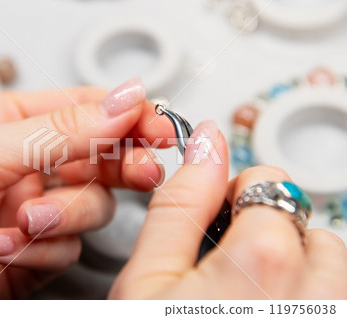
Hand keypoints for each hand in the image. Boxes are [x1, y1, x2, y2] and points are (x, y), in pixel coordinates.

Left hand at [0, 78, 172, 298]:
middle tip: (144, 169)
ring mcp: (37, 208)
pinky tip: (3, 247)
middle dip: (124, 163)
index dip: (127, 115)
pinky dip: (40, 249)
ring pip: (91, 206)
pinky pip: (67, 246)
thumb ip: (60, 130)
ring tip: (27, 220)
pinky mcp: (37, 250)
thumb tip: (121, 103)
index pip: (87, 110)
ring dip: (65, 215)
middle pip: (102, 156)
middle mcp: (30, 164)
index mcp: (13, 124)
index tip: (156, 125)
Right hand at [110, 120, 346, 299]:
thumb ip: (179, 204)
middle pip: (301, 217)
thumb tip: (204, 142)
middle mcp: (316, 293)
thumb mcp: (148, 275)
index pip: (267, 179)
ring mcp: (330, 311)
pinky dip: (308, 291)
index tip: (212, 224)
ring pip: (328, 259)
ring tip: (247, 294)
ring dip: (292, 264)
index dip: (230, 196)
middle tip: (225, 267)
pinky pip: (338, 292)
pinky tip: (269, 306)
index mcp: (263, 261)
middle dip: (263, 229)